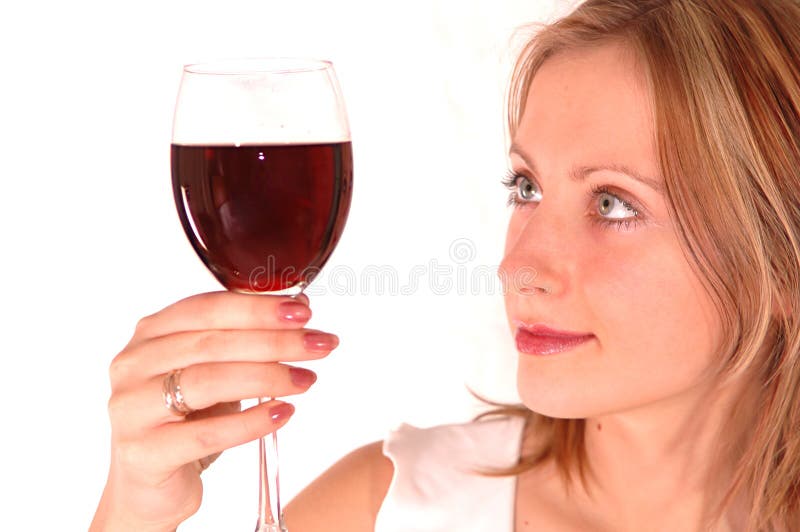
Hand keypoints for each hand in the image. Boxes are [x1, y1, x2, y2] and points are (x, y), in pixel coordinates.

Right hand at [90, 291, 336, 531]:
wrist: (150, 488)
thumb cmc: (186, 422)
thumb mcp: (215, 372)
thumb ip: (247, 338)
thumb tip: (299, 305)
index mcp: (150, 335)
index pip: (207, 308)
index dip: (258, 308)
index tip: (303, 312)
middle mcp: (134, 365)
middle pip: (212, 343)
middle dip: (274, 341)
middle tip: (319, 344)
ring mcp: (132, 409)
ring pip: (208, 382)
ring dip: (267, 377)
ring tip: (307, 379)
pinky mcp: (145, 452)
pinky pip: (207, 434)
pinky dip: (251, 422)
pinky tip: (283, 413)